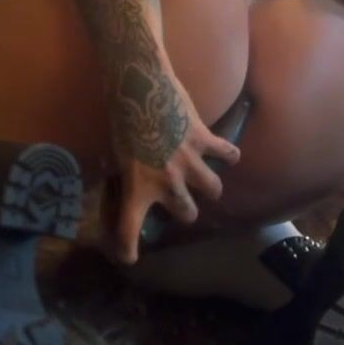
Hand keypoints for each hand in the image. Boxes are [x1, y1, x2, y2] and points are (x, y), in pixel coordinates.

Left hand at [102, 76, 240, 263]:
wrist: (139, 86)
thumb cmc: (120, 118)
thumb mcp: (114, 152)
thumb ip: (126, 171)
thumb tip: (126, 178)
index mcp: (137, 186)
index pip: (129, 227)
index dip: (128, 247)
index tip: (129, 258)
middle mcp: (167, 181)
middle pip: (188, 214)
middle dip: (185, 212)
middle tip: (180, 204)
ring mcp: (190, 163)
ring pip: (213, 190)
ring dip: (208, 187)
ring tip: (204, 181)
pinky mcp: (206, 142)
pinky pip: (229, 154)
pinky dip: (229, 154)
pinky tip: (226, 152)